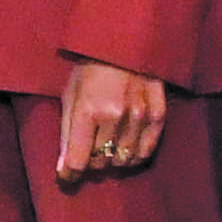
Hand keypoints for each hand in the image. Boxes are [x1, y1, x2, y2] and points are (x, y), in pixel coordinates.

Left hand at [52, 59, 165, 189]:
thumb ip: (66, 133)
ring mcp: (139, 117)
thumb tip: (63, 168)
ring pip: (123, 161)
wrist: (126, 43)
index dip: (69, 175)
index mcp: (88, 111)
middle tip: (87, 153)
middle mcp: (115, 117)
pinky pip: (145, 152)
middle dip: (90, 163)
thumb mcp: (70, 95)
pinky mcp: (157, 116)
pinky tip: (126, 151)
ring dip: (111, 161)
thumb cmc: (90, 67)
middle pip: (100, 163)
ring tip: (105, 150)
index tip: (66, 177)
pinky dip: (133, 158)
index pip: (78, 161)